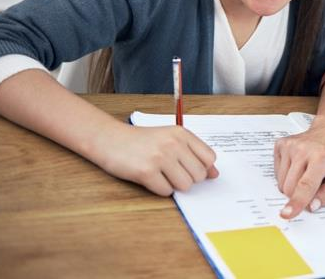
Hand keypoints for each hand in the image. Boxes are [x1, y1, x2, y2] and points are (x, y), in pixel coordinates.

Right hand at [95, 123, 218, 195]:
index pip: (209, 158)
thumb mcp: (170, 139)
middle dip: (188, 179)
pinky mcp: (146, 171)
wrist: (109, 139)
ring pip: (185, 185)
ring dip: (175, 185)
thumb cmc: (143, 141)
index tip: (188, 167)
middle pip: (199, 175)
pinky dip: (160, 189)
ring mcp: (160, 157)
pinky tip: (151, 178)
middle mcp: (173, 143)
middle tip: (171, 172)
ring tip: (161, 175)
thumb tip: (215, 175)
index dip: (201, 168)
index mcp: (182, 134)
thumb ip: (194, 154)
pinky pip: (166, 191)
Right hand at [274, 121, 324, 218]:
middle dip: (298, 195)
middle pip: (290, 187)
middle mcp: (303, 150)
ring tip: (307, 172)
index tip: (286, 214)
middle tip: (313, 184)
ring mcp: (290, 146)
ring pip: (281, 182)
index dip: (296, 202)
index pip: (306, 185)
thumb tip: (312, 206)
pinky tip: (299, 165)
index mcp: (321, 157)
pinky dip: (287, 175)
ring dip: (292, 185)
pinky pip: (277, 173)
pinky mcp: (281, 144)